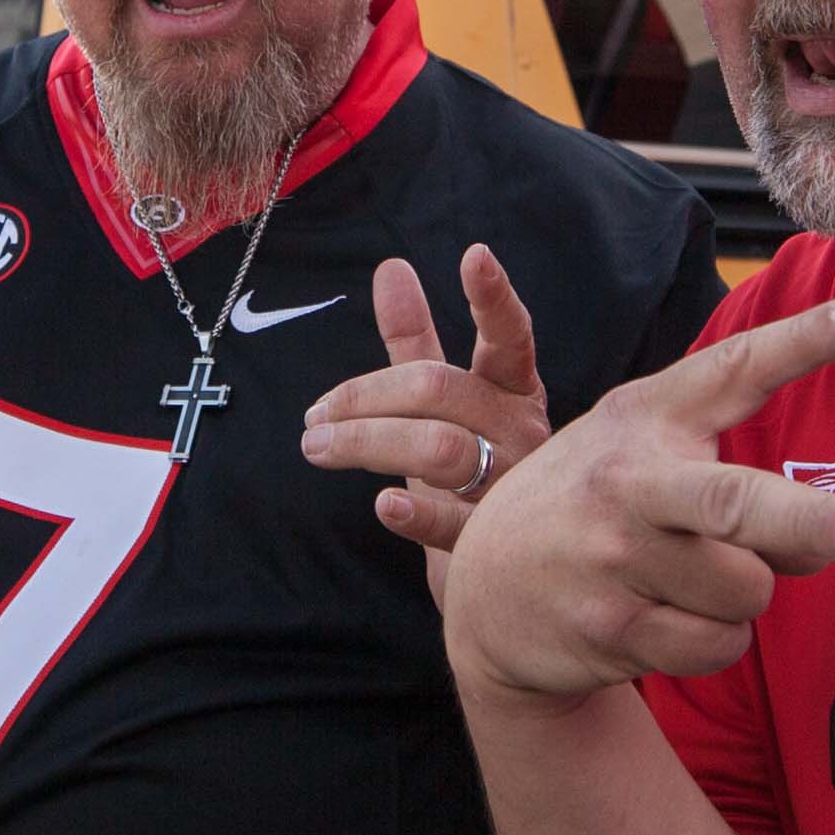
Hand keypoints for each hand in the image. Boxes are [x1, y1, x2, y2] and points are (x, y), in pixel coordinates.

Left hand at [302, 247, 555, 558]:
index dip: (494, 300)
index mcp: (515, 394)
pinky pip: (453, 523)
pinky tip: (383, 503)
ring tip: (316, 446)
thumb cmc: (468, 476)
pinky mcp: (493, 545)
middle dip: (366, 396)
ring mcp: (512, 491)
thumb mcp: (442, 408)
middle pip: (443, 391)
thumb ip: (418, 342)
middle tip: (313, 417)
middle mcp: (522, 435)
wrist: (503, 579)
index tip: (475, 255)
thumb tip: (392, 269)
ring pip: (441, 448)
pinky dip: (416, 512)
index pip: (510, 340)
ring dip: (367, 442)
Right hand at [441, 294, 834, 700]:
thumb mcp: (645, 452)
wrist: (486, 590)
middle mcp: (628, 481)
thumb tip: (832, 541)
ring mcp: (614, 558)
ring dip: (743, 597)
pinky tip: (666, 619)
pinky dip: (715, 641)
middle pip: (737, 503)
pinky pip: (720, 646)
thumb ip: (741, 480)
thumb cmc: (595, 507)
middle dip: (811, 521)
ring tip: (686, 579)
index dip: (803, 342)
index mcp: (648, 417)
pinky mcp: (610, 629)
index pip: (734, 370)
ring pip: (749, 590)